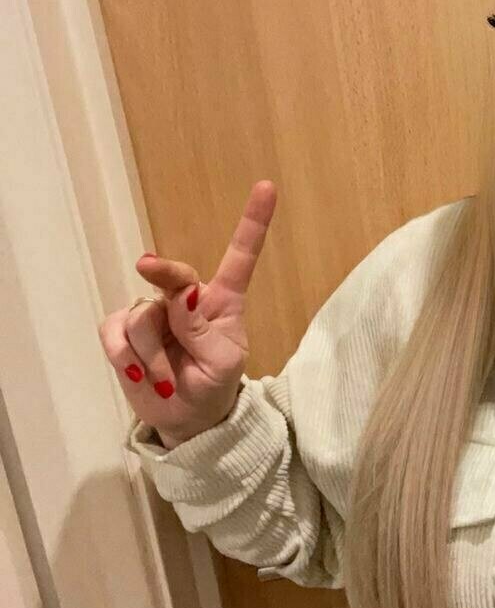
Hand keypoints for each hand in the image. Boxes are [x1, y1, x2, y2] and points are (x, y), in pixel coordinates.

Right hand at [99, 179, 276, 446]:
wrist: (185, 420)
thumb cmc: (214, 388)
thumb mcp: (221, 363)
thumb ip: (201, 329)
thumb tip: (181, 293)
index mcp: (223, 302)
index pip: (239, 257)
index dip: (253, 222)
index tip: (267, 186)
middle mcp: (186, 299)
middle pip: (171, 275)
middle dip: (162, 271)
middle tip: (147, 265)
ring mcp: (152, 313)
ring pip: (142, 315)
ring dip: (153, 356)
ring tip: (168, 379)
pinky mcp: (122, 330)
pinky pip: (114, 333)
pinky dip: (126, 358)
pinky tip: (141, 374)